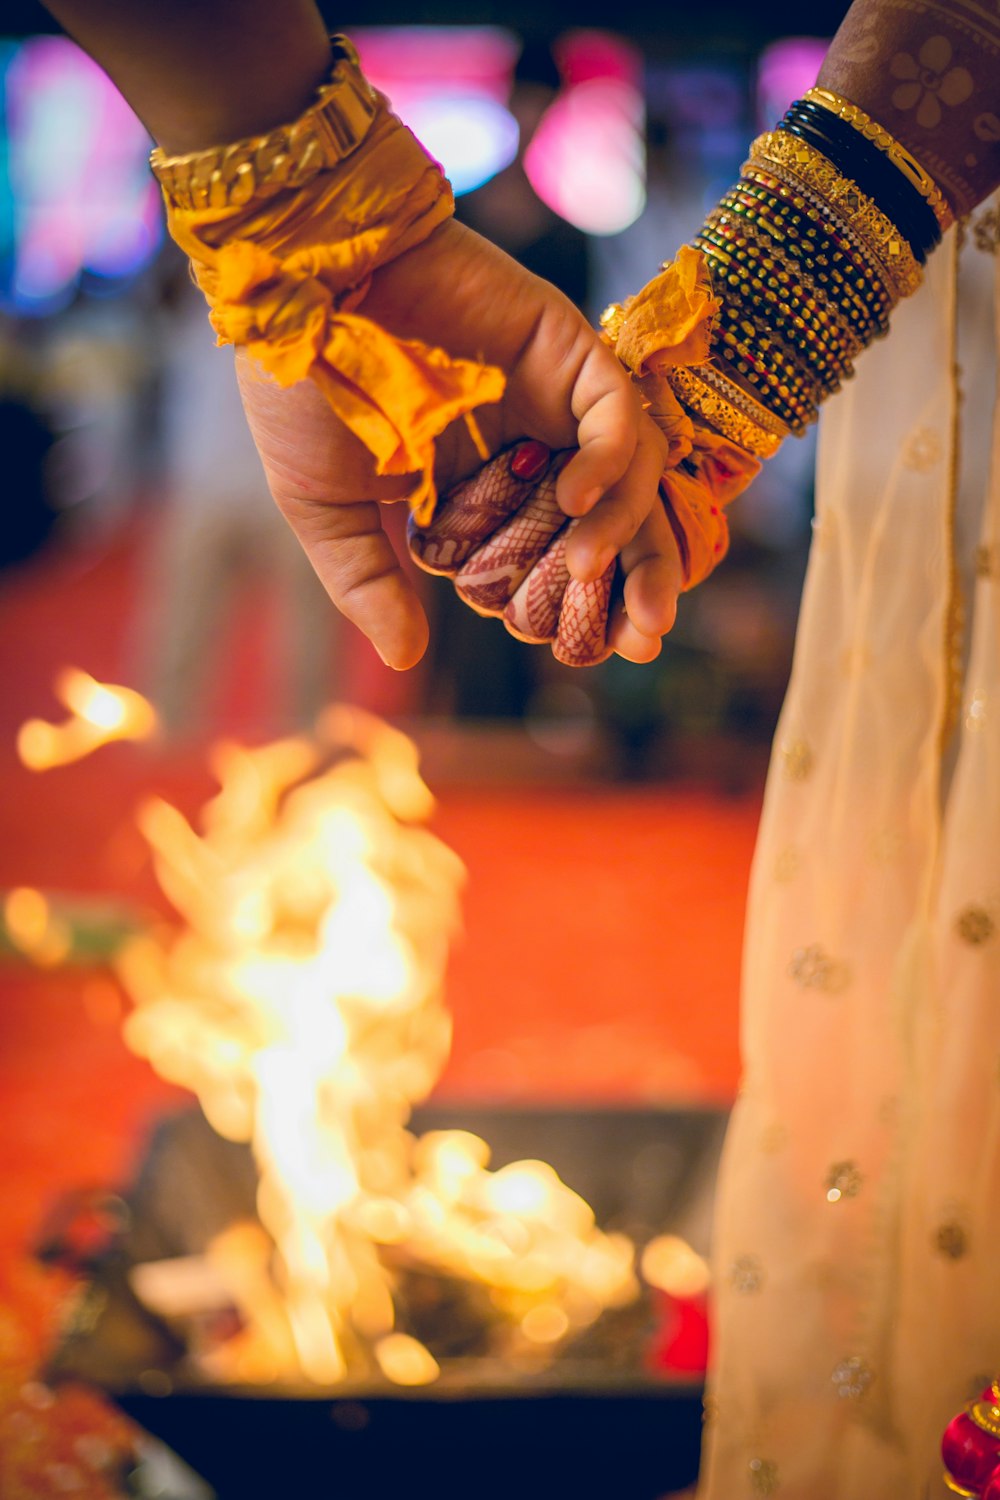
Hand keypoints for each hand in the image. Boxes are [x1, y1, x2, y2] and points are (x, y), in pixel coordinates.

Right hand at [236, 217, 676, 669]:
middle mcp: (529, 449)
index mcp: (479, 493)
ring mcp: (552, 398)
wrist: (293, 283)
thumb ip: (366, 582)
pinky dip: (612, 459)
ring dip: (625, 531)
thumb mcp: (324, 507)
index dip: (576, 609)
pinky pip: (618, 411)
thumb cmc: (300, 388)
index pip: (554, 561)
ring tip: (585, 570)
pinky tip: (575, 496)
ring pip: (634, 475)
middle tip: (642, 643)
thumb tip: (405, 658)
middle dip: (640, 587)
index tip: (579, 651)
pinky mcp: (566, 347)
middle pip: (616, 527)